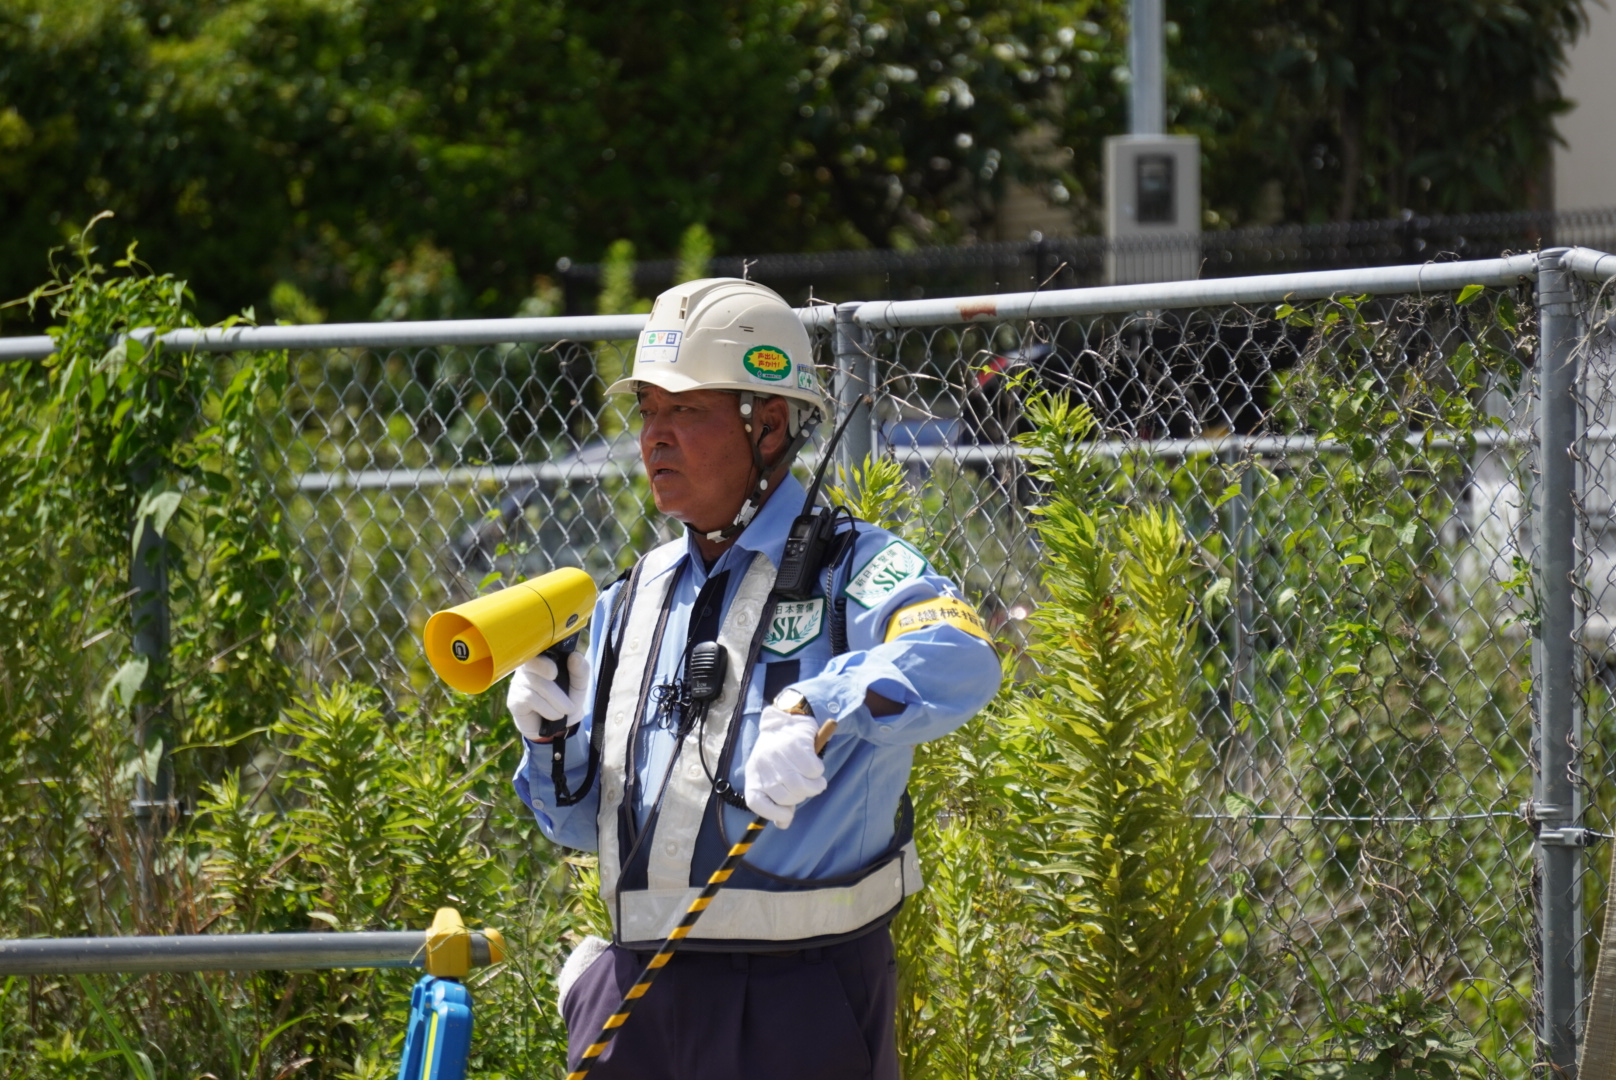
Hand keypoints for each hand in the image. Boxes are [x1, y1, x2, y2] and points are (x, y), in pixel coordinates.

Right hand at [507, 651, 589, 741]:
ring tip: (566, 710)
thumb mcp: (579, 685)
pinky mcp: (514, 699)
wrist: (558, 726)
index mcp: (544, 658)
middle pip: (533, 662)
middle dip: (550, 677)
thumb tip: (575, 656)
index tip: (555, 671)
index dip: (543, 653)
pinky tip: (554, 715)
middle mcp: (527, 667)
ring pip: (536, 683)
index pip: (538, 647)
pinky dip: (547, 708)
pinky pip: (529, 698)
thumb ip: (581, 670)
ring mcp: (518, 682)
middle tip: (566, 693)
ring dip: (556, 700)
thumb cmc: (567, 699)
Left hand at [743, 704, 827, 828]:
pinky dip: (818, 773)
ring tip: (814, 781)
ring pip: (803, 787)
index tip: (786, 814)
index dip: (773, 814)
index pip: (756, 803)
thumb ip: (775, 801)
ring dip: (814, 787)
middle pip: (785, 798)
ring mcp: (781, 757)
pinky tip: (814, 766)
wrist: (784, 722)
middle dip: (799, 797)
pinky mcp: (799, 747)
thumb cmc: (777, 754)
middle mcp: (764, 767)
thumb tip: (784, 824)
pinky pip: (815, 772)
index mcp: (753, 775)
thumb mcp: (768, 776)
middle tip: (803, 788)